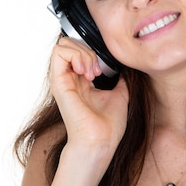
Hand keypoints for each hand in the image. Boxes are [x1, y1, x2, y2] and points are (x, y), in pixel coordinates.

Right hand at [50, 37, 128, 160]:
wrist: (101, 141)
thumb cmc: (108, 126)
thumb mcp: (119, 95)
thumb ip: (120, 80)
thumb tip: (126, 68)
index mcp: (80, 81)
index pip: (78, 51)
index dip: (92, 52)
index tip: (103, 71)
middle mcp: (69, 79)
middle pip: (69, 44)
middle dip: (87, 49)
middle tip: (97, 71)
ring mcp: (62, 80)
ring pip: (62, 45)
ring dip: (82, 52)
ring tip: (92, 72)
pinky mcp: (59, 83)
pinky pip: (59, 53)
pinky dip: (75, 55)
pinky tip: (86, 71)